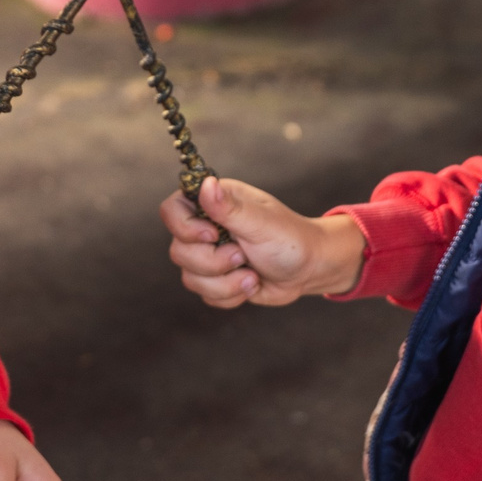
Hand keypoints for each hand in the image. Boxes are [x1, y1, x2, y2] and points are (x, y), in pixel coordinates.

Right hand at [161, 176, 365, 307]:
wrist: (310, 269)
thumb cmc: (290, 238)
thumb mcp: (261, 222)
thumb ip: (229, 207)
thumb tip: (206, 185)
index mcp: (214, 203)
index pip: (172, 210)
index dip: (185, 228)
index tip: (214, 235)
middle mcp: (206, 227)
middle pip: (178, 251)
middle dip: (215, 263)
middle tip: (244, 256)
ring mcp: (209, 255)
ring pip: (190, 278)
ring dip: (226, 283)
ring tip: (253, 274)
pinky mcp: (217, 280)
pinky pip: (206, 295)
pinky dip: (231, 295)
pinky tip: (252, 284)